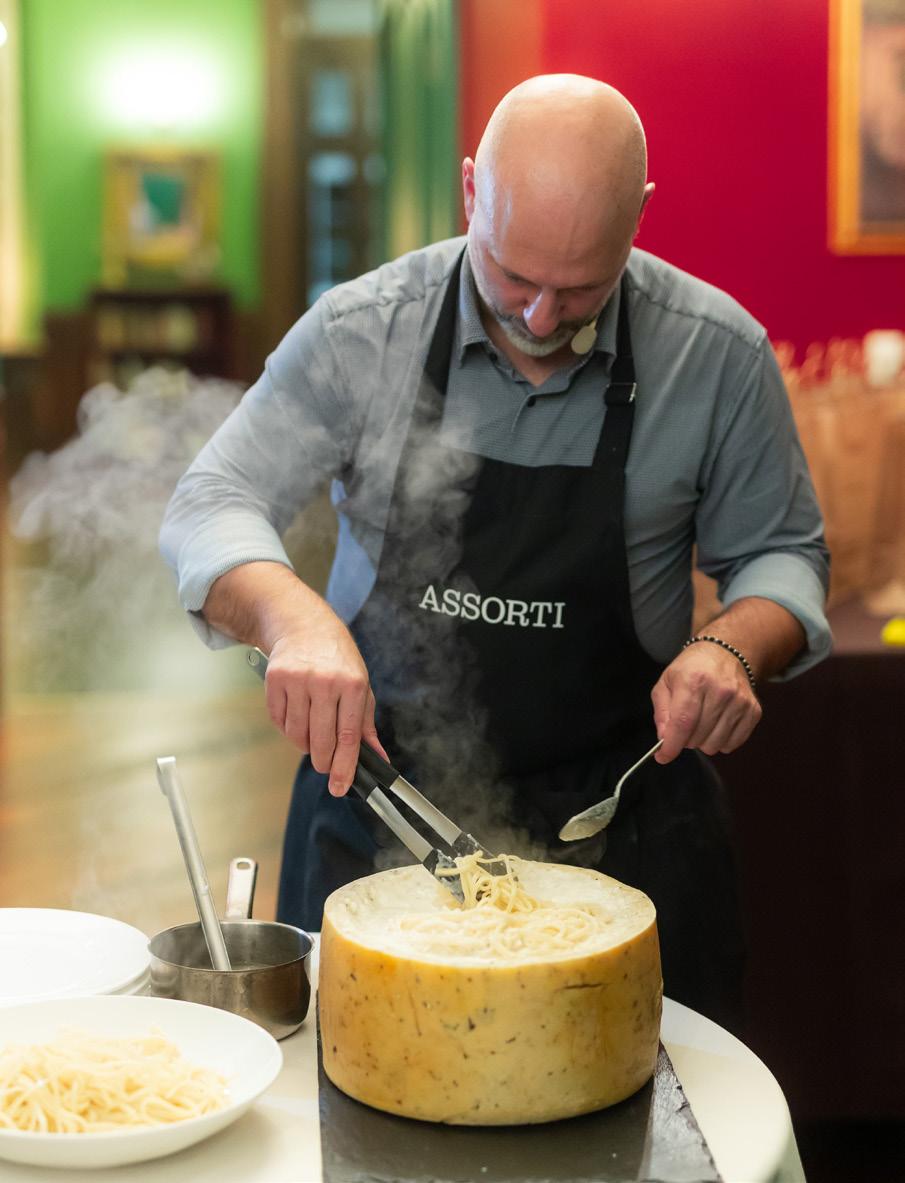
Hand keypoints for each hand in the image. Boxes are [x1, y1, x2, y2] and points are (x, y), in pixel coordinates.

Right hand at [263, 622, 386, 795]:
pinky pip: (279, 721)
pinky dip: (287, 729)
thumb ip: (366, 725)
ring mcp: (298, 680)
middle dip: (323, 761)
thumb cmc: (337, 659)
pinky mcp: (275, 680)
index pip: (348, 736)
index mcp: (352, 684)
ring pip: (297, 735)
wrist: (305, 626)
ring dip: (305, 743)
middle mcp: (325, 682)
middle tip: (324, 764)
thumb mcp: (361, 686)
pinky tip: (297, 716)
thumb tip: (378, 759)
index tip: (340, 786)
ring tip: (312, 731)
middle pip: (321, 740)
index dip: (344, 767)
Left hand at [651, 641, 761, 762]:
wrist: (724, 654)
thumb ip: (661, 712)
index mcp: (695, 680)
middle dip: (685, 739)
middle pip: (698, 737)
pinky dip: (721, 741)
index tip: (663, 756)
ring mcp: (740, 702)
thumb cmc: (691, 670)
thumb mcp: (666, 683)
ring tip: (702, 722)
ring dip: (703, 741)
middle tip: (685, 725)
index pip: (683, 722)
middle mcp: (721, 690)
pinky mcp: (754, 711)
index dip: (671, 745)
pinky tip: (717, 724)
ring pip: (715, 744)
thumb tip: (664, 739)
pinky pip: (732, 744)